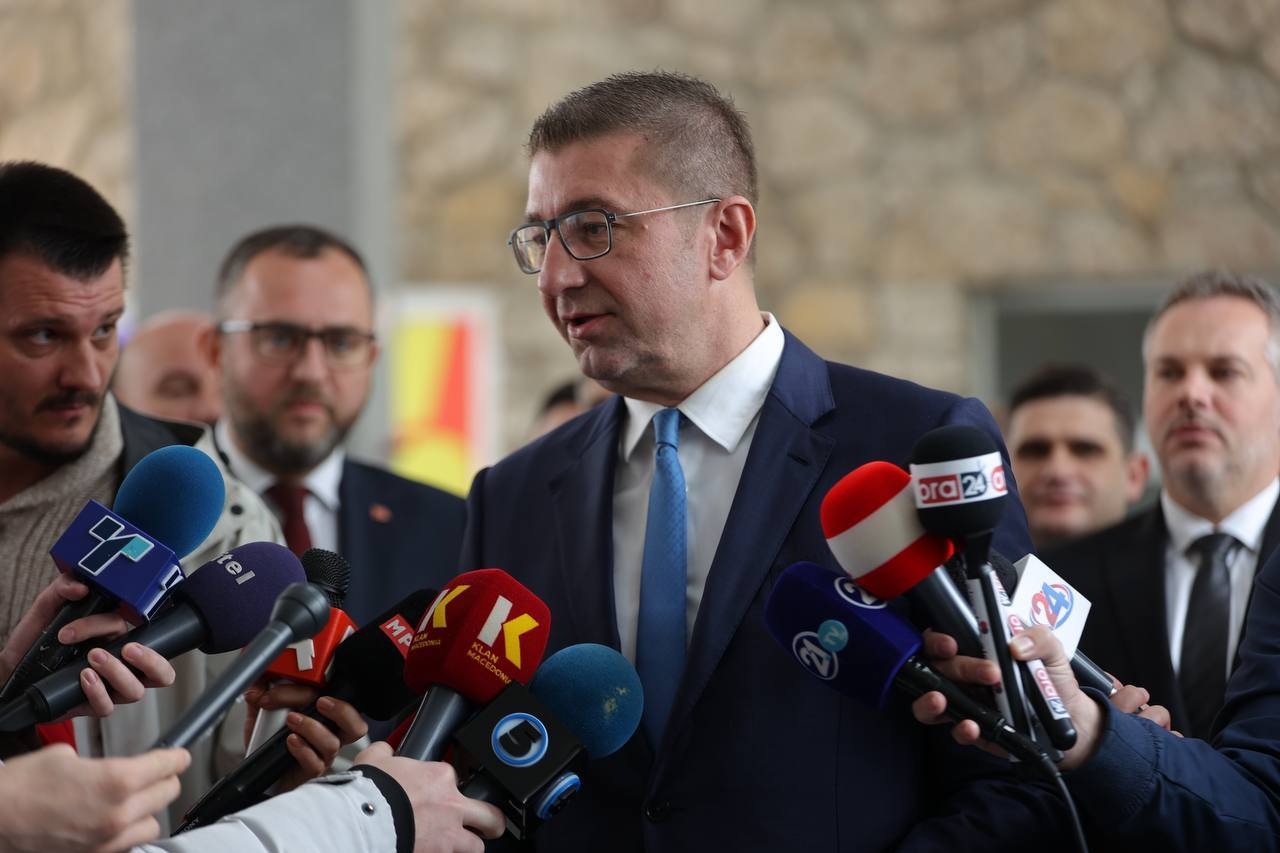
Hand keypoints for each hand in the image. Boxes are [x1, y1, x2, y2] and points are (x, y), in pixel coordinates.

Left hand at [0, 576, 175, 718]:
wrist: (12, 667)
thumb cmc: (37, 638)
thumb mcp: (49, 607)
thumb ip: (63, 588)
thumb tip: (81, 586)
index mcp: (120, 639)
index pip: (138, 633)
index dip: (106, 627)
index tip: (71, 629)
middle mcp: (123, 665)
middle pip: (162, 672)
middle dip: (151, 660)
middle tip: (127, 649)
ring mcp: (110, 688)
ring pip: (136, 691)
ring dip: (118, 674)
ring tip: (91, 660)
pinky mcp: (92, 706)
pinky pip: (108, 707)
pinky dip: (98, 693)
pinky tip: (82, 678)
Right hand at [0, 744, 188, 852]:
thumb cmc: (19, 789)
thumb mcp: (64, 755)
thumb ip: (99, 762)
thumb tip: (110, 767)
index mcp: (116, 780)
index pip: (167, 765)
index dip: (175, 757)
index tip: (179, 756)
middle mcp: (118, 813)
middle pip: (167, 793)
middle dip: (164, 779)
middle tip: (157, 773)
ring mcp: (108, 840)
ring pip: (152, 824)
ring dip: (148, 810)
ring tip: (135, 800)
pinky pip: (128, 844)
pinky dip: (127, 833)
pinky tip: (116, 822)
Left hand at [244, 680, 367, 790]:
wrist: (256, 771)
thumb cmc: (267, 744)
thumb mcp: (262, 715)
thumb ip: (263, 697)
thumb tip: (258, 686)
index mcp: (324, 718)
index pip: (338, 700)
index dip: (321, 689)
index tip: (296, 683)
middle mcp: (327, 737)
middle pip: (355, 726)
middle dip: (342, 711)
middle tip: (321, 702)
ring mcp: (321, 756)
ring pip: (332, 744)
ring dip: (313, 728)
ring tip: (292, 720)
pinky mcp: (310, 774)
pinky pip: (315, 764)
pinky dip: (303, 750)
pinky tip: (290, 741)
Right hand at [353, 742, 505, 852]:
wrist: (361, 821)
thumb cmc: (369, 793)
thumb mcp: (375, 760)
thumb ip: (385, 753)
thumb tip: (384, 750)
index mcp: (439, 777)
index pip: (454, 779)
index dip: (445, 788)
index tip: (436, 794)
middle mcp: (451, 806)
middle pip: (489, 815)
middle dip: (490, 822)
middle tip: (485, 825)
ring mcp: (448, 835)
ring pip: (477, 846)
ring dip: (469, 846)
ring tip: (460, 846)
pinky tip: (436, 852)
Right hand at [910, 627, 1164, 769]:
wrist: (1073, 723)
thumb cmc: (1053, 680)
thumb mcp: (1052, 650)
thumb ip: (1038, 637)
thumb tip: (1016, 645)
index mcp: (976, 650)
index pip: (941, 639)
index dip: (937, 640)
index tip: (951, 644)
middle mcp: (963, 676)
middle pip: (938, 668)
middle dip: (958, 668)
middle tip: (991, 673)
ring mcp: (966, 704)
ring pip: (930, 701)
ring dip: (930, 701)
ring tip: (941, 700)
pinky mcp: (975, 731)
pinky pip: (956, 730)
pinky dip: (960, 729)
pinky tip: (972, 726)